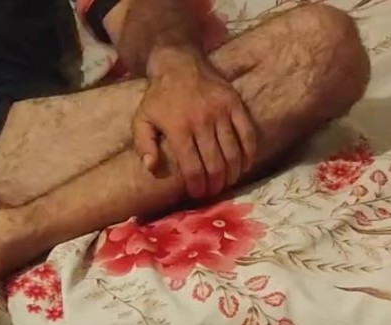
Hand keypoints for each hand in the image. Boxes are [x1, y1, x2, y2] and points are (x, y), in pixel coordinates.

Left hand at [132, 51, 257, 198]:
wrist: (178, 64)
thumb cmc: (158, 98)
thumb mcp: (141, 120)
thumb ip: (144, 146)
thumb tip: (151, 168)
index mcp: (178, 129)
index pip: (192, 167)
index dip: (197, 185)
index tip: (198, 194)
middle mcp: (202, 121)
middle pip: (215, 163)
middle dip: (215, 184)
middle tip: (213, 192)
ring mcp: (221, 112)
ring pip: (233, 152)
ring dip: (232, 173)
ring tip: (227, 182)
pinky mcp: (235, 104)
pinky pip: (248, 134)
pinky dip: (249, 153)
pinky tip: (244, 166)